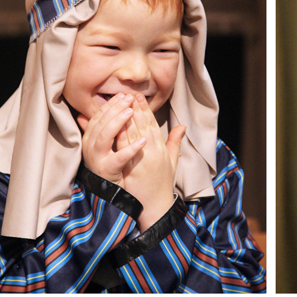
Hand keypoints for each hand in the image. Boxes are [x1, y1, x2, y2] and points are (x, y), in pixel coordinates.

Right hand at [77, 93, 146, 181]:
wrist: (110, 194)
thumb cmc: (112, 168)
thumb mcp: (108, 147)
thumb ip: (107, 129)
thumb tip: (106, 112)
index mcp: (91, 138)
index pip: (100, 116)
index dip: (111, 104)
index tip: (125, 95)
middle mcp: (90, 146)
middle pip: (101, 122)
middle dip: (115, 108)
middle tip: (129, 98)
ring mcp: (96, 158)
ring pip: (104, 136)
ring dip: (118, 123)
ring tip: (131, 113)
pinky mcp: (106, 170)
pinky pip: (118, 158)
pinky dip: (130, 150)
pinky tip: (142, 142)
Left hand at [116, 94, 185, 230]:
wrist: (157, 205)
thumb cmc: (163, 184)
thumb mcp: (172, 162)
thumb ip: (175, 143)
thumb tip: (182, 127)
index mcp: (163, 149)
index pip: (153, 124)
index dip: (145, 109)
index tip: (138, 96)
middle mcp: (155, 151)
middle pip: (143, 125)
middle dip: (135, 108)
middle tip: (128, 92)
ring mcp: (144, 159)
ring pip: (134, 133)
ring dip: (126, 117)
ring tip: (120, 102)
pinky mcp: (134, 167)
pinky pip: (125, 147)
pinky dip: (120, 134)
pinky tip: (114, 123)